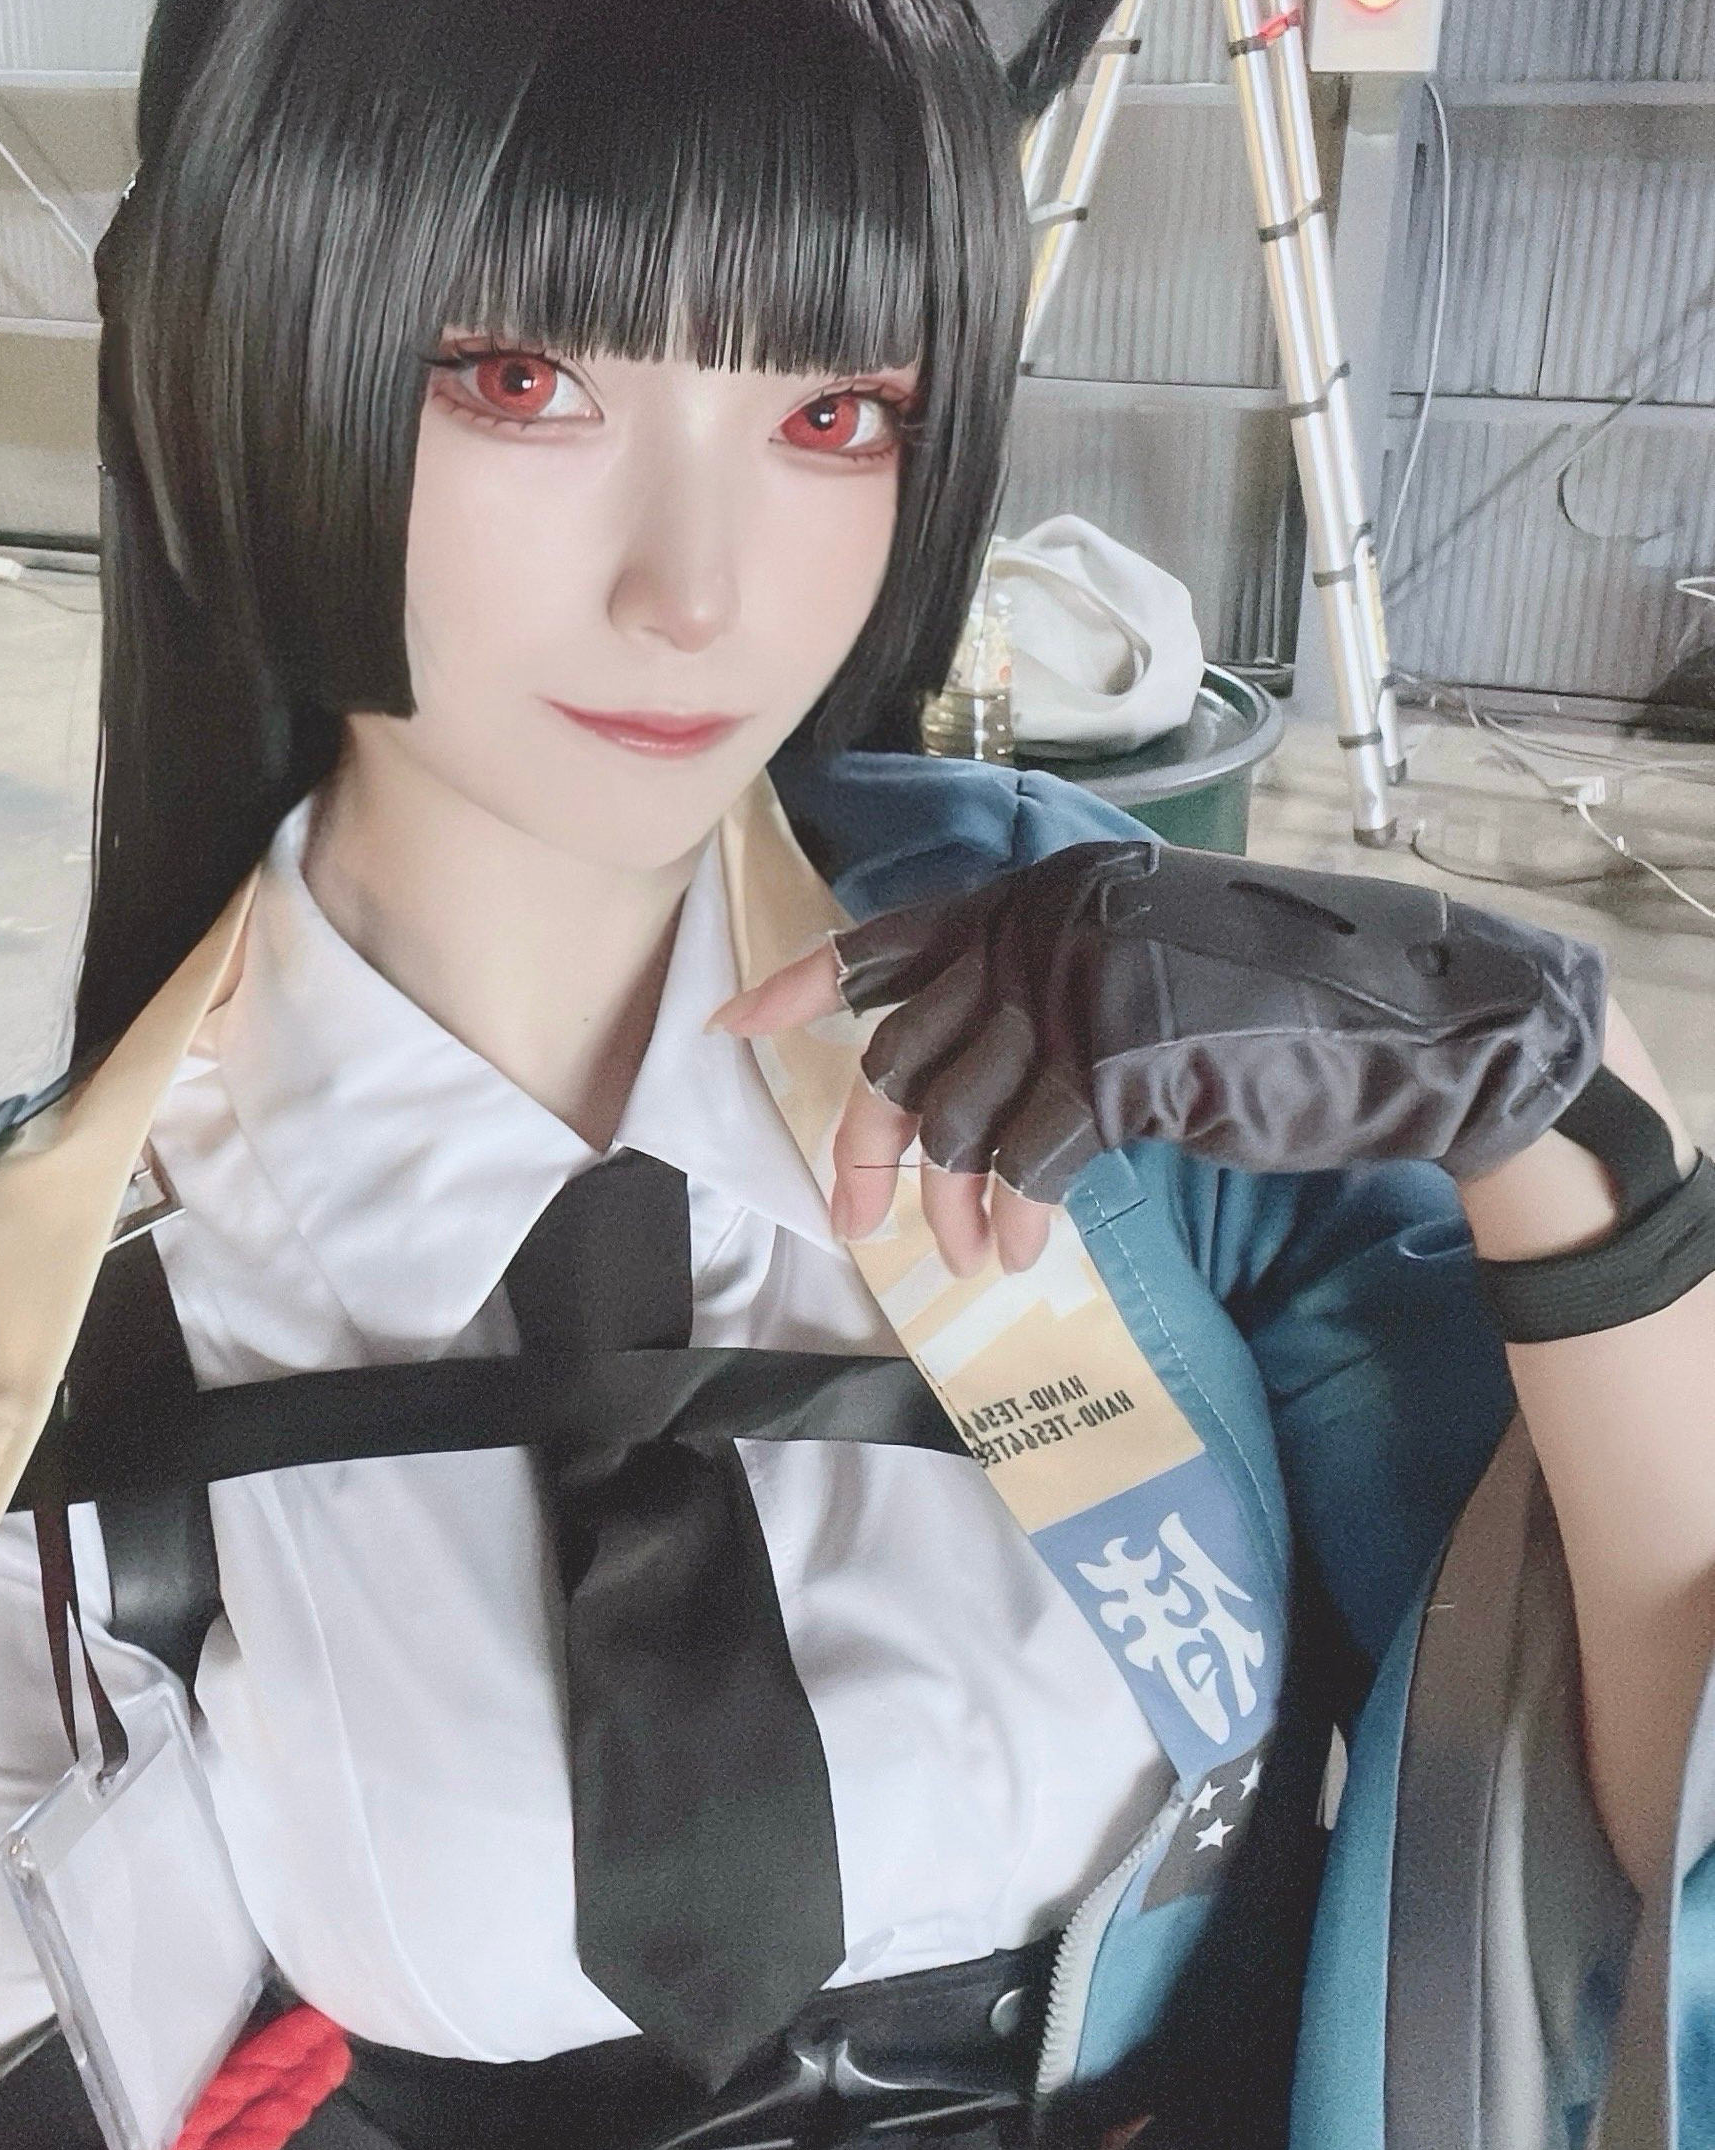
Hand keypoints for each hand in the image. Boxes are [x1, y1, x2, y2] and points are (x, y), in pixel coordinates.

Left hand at [718, 841, 1608, 1276]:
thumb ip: (1050, 1000)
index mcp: (1048, 895)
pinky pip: (1026, 1157)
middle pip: (911, 1048)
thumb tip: (956, 1092)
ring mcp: (1082, 985)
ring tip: (979, 1255)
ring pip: (962, 1113)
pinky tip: (1028, 1248)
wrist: (1412, 1023)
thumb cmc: (1287, 1009)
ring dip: (957, 1201)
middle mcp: (1049, 925)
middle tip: (860, 1217)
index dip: (808, 985)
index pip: (896, 936)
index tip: (737, 1028)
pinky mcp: (1119, 1058)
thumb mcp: (1146, 976)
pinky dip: (1018, 1214)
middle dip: (873, 1144)